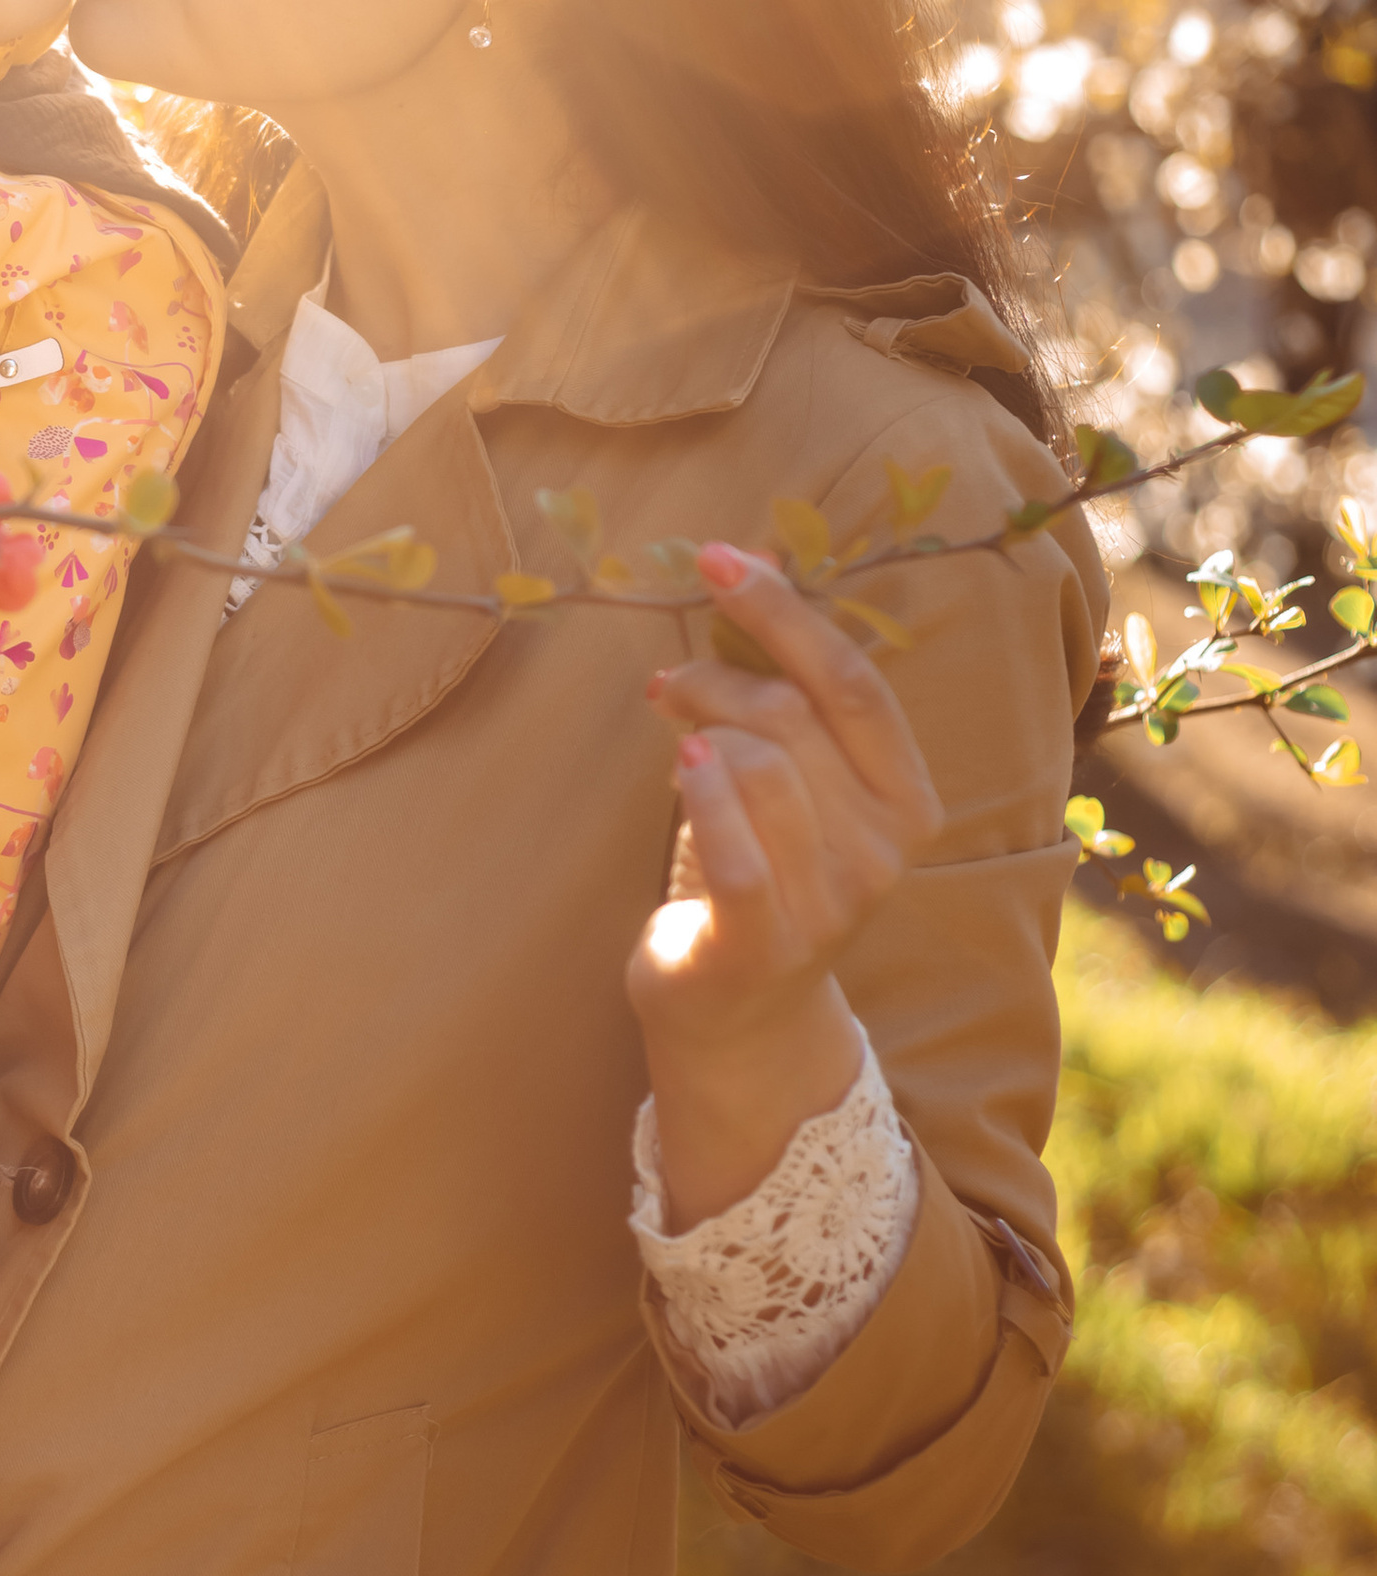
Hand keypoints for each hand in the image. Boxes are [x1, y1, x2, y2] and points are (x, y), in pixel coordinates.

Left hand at [627, 541, 942, 1228]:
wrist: (738, 1016)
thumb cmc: (755, 867)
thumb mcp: (786, 777)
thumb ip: (780, 690)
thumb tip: (750, 564)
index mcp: (906, 799)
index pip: (853, 682)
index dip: (786, 611)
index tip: (718, 558)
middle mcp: (884, 852)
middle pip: (792, 716)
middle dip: (717, 678)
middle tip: (669, 684)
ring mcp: (832, 905)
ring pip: (758, 766)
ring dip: (699, 733)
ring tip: (675, 745)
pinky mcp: (766, 946)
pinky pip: (739, 855)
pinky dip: (704, 801)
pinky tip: (680, 767)